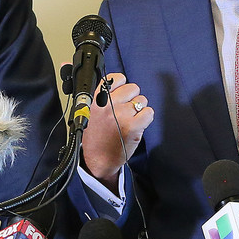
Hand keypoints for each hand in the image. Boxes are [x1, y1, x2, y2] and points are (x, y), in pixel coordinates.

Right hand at [81, 73, 154, 188]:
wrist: (98, 160)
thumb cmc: (95, 138)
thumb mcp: (90, 113)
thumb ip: (100, 96)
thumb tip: (109, 79)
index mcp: (97, 100)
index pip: (116, 78)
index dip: (122, 85)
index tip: (121, 93)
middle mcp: (108, 105)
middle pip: (133, 88)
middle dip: (132, 99)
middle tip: (125, 112)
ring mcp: (121, 115)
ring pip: (142, 100)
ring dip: (139, 110)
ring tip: (129, 121)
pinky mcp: (133, 126)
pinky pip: (148, 112)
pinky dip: (146, 119)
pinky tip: (137, 126)